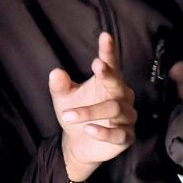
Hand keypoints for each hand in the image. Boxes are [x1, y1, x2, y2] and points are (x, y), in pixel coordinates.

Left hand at [51, 32, 136, 181]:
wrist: (81, 145)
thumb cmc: (78, 114)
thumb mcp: (64, 98)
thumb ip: (60, 86)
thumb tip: (55, 72)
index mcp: (109, 82)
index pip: (112, 64)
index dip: (109, 51)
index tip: (105, 37)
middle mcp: (122, 96)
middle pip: (118, 83)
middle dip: (109, 74)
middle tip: (98, 65)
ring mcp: (126, 117)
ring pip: (115, 110)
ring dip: (90, 112)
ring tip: (68, 115)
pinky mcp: (126, 137)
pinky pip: (119, 134)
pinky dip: (103, 132)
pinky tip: (89, 130)